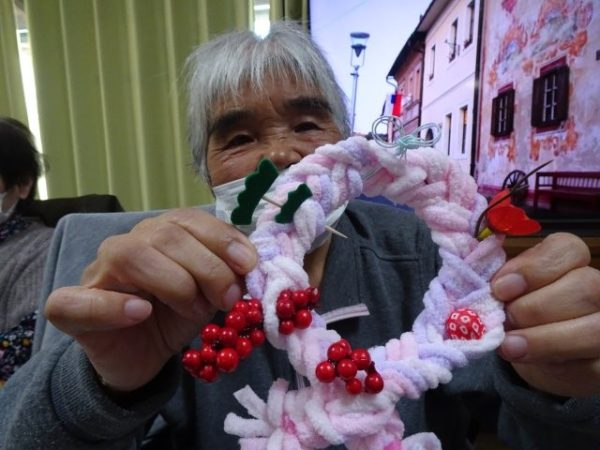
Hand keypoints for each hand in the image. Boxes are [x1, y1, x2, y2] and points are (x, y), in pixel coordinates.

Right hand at [45, 208, 256, 391]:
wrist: (142, 359)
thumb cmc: (175, 317)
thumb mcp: (210, 294)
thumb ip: (228, 274)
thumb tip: (251, 264)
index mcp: (161, 235)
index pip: (188, 220)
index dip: (221, 238)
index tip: (249, 265)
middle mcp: (128, 244)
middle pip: (165, 236)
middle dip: (207, 267)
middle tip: (228, 298)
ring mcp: (96, 274)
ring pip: (129, 255)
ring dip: (173, 282)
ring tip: (194, 309)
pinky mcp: (70, 309)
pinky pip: (78, 301)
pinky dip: (111, 306)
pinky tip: (140, 313)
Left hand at [492, 232, 599, 396]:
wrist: (529, 354)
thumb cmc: (518, 312)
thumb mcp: (507, 293)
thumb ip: (504, 282)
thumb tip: (491, 283)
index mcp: (572, 263)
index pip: (567, 249)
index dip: (533, 268)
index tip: (500, 288)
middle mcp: (599, 289)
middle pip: (583, 286)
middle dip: (535, 308)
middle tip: (505, 320)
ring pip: (593, 328)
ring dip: (544, 339)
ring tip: (509, 345)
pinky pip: (590, 364)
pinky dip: (554, 362)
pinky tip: (528, 360)